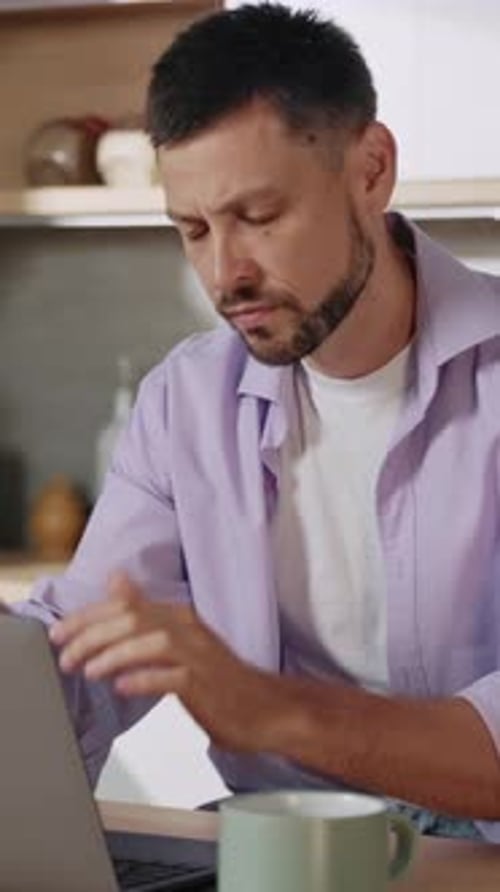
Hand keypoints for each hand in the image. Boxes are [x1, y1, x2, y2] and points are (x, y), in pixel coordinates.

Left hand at [49, 572, 301, 752]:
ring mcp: (199, 656)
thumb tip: (115, 578)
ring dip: (112, 655)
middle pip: (132, 619)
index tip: (59, 634)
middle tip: (65, 656)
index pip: (125, 605)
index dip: (87, 618)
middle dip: (90, 636)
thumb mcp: (179, 636)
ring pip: (150, 643)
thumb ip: (145, 610)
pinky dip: (144, 679)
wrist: (264, 709)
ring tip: (87, 670)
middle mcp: (188, 629)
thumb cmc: (218, 679)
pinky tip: (122, 687)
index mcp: (178, 615)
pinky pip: (171, 678)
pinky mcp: (206, 686)